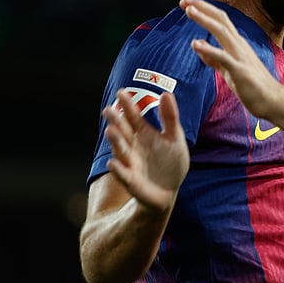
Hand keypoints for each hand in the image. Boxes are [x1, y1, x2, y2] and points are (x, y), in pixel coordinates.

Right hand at [103, 89, 189, 212]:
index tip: (121, 92)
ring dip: (115, 141)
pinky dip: (118, 169)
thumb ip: (170, 117)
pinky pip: (123, 174)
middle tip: (108, 109)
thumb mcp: (175, 138)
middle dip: (116, 121)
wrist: (169, 190)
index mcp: (143, 133)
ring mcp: (130, 162)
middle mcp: (133, 146)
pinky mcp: (131, 180)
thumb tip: (166, 93)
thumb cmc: (170, 162)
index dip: (127, 105)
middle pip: (123, 131)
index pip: (133, 117)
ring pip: (121, 150)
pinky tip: (112, 163)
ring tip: (110, 130)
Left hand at [182, 0, 283, 118]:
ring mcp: (240, 57)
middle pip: (220, 20)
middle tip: (184, 0)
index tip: (188, 3)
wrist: (272, 101)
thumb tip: (198, 46)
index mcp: (236, 44)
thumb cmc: (253, 86)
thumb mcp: (228, 70)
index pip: (220, 21)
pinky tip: (196, 44)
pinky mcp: (240, 70)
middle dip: (202, 8)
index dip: (204, 10)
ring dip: (205, 20)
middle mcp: (239, 46)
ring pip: (222, 32)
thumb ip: (213, 58)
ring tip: (189, 11)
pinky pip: (223, 57)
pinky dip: (210, 49)